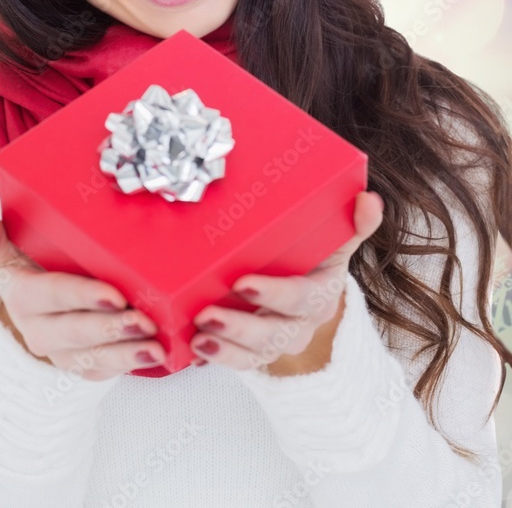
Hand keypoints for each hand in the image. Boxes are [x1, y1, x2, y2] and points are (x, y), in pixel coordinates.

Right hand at [0, 215, 164, 380]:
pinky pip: (103, 372)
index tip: (115, 295)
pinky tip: (154, 356)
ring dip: (125, 354)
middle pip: (76, 332)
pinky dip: (128, 365)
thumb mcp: (8, 254)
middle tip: (142, 321)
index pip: (53, 296)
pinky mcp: (79, 366)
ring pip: (92, 358)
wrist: (28, 306)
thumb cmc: (28, 270)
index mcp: (22, 297)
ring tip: (155, 347)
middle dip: (110, 328)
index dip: (83, 297)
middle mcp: (37, 330)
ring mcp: (60, 353)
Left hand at [188, 191, 384, 372]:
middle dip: (241, 327)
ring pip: (256, 354)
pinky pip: (240, 362)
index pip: (302, 299)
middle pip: (275, 334)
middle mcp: (302, 323)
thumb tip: (369, 199)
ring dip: (225, 349)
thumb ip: (351, 224)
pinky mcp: (256, 351)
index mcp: (320, 294)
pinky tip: (193, 349)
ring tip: (198, 337)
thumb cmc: (314, 258)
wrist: (309, 288)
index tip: (242, 284)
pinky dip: (218, 359)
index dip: (275, 295)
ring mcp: (278, 340)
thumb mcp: (333, 241)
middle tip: (208, 316)